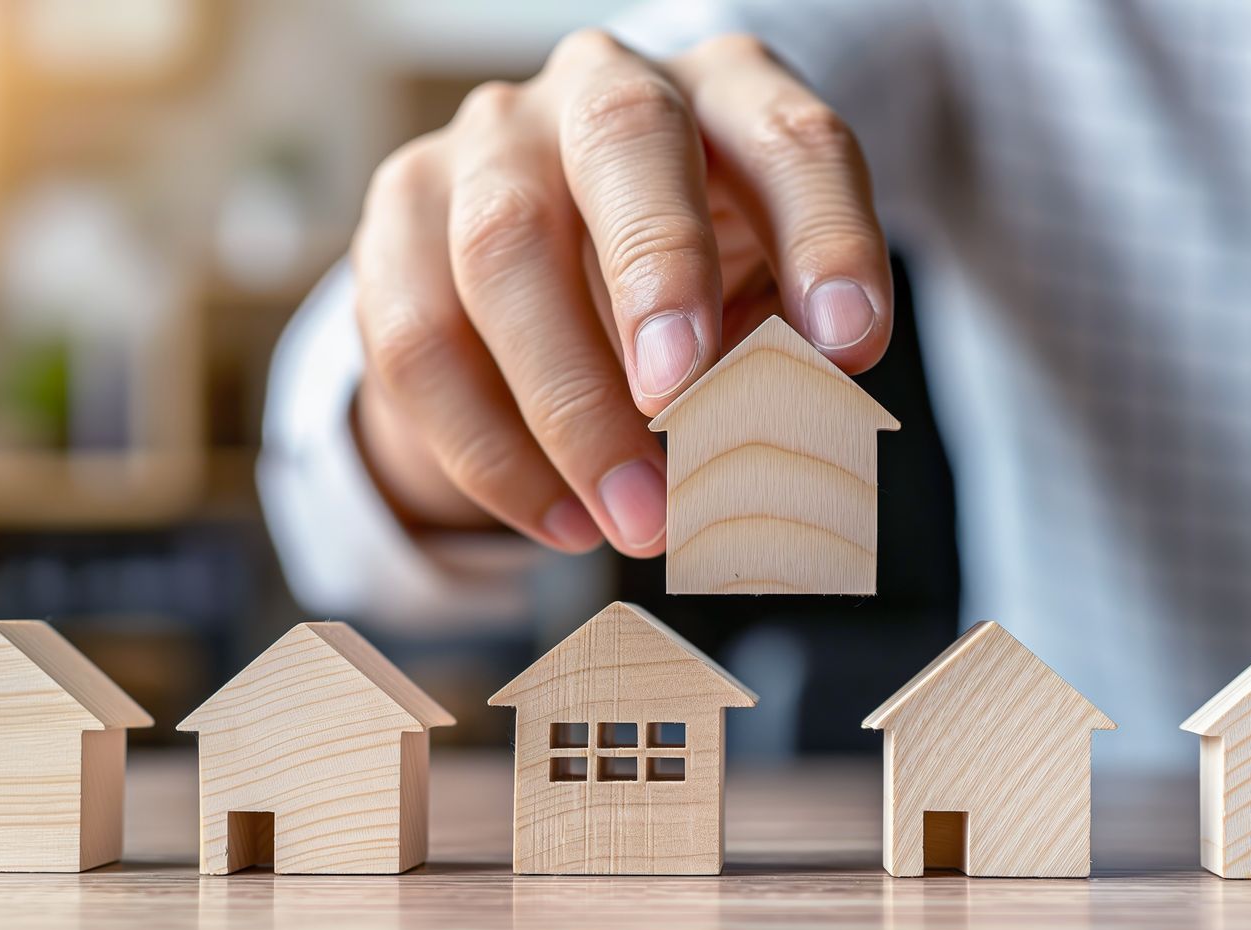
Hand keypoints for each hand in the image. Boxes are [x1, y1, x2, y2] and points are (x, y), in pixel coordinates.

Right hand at [350, 29, 891, 556]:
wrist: (559, 259)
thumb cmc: (697, 285)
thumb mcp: (763, 307)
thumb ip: (782, 357)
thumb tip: (783, 442)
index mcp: (729, 94)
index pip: (792, 141)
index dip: (825, 240)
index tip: (850, 350)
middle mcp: (603, 86)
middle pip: (623, 141)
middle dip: (658, 272)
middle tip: (683, 397)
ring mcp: (488, 142)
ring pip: (499, 250)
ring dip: (570, 406)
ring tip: (638, 521)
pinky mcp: (400, 215)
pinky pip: (417, 338)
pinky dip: (491, 451)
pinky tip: (564, 523)